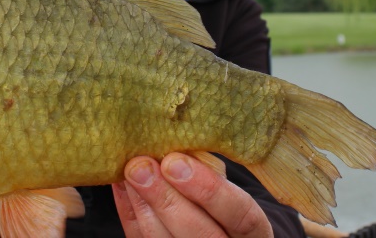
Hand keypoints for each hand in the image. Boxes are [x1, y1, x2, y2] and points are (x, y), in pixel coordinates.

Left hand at [112, 153, 272, 237]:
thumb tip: (174, 146)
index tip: (176, 160)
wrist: (218, 233)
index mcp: (253, 233)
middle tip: (141, 166)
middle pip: (200, 234)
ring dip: (142, 203)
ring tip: (128, 171)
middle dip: (165, 198)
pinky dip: (130, 212)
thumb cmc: (223, 204)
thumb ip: (210, 174)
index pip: (240, 214)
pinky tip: (122, 186)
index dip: (209, 189)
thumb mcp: (229, 188)